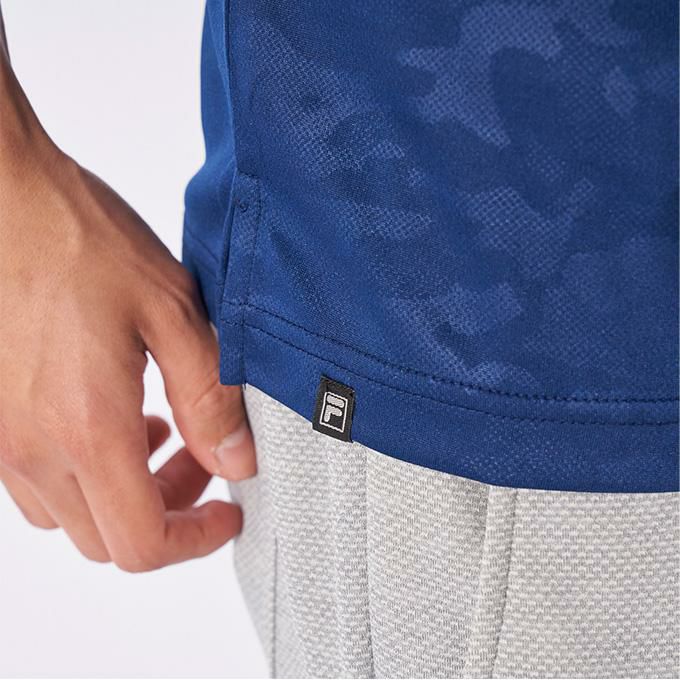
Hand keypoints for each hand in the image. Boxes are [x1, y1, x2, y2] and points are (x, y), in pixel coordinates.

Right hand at [0, 141, 255, 570]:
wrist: (0, 193)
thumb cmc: (78, 237)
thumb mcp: (171, 310)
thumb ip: (209, 396)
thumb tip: (236, 461)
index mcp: (87, 427)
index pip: (141, 543)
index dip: (193, 541)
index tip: (226, 513)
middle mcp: (32, 446)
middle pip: (107, 538)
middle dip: (168, 512)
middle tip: (201, 459)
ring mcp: (0, 435)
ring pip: (70, 513)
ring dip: (125, 491)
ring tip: (160, 430)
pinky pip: (35, 477)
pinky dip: (84, 468)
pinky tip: (111, 412)